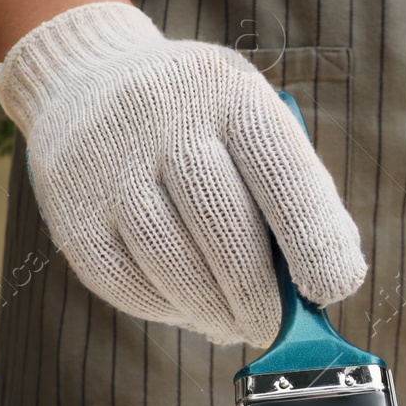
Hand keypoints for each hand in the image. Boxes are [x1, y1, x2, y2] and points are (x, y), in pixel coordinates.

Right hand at [0, 2, 365, 345]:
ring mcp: (109, 165)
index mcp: (230, 94)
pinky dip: (164, 308)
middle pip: (222, 225)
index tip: (333, 287)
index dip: (313, 238)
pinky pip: (122, 280)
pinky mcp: (71, 211)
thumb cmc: (200, 121)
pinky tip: (186, 310)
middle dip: (258, 293)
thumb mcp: (253, 121)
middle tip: (276, 327)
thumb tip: (324, 287)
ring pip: (169, 260)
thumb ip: (294, 193)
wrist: (88, 79)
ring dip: (213, 310)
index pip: (280, 171)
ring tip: (236, 326)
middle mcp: (165, 120)